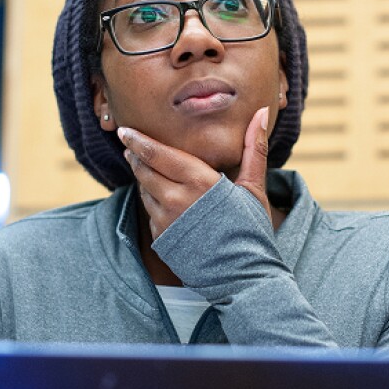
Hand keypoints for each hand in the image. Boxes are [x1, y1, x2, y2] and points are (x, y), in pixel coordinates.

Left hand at [118, 106, 270, 239]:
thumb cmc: (251, 229)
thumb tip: (262, 112)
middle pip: (144, 170)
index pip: (157, 154)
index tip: (126, 132)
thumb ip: (253, 148)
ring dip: (142, 177)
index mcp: (198, 181)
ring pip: (144, 190)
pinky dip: (151, 200)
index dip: (138, 141)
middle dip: (135, 156)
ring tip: (144, 167)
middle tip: (130, 145)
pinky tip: (158, 196)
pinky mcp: (161, 238)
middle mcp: (176, 199)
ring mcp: (165, 221)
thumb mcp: (254, 188)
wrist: (243, 275)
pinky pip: (149, 212)